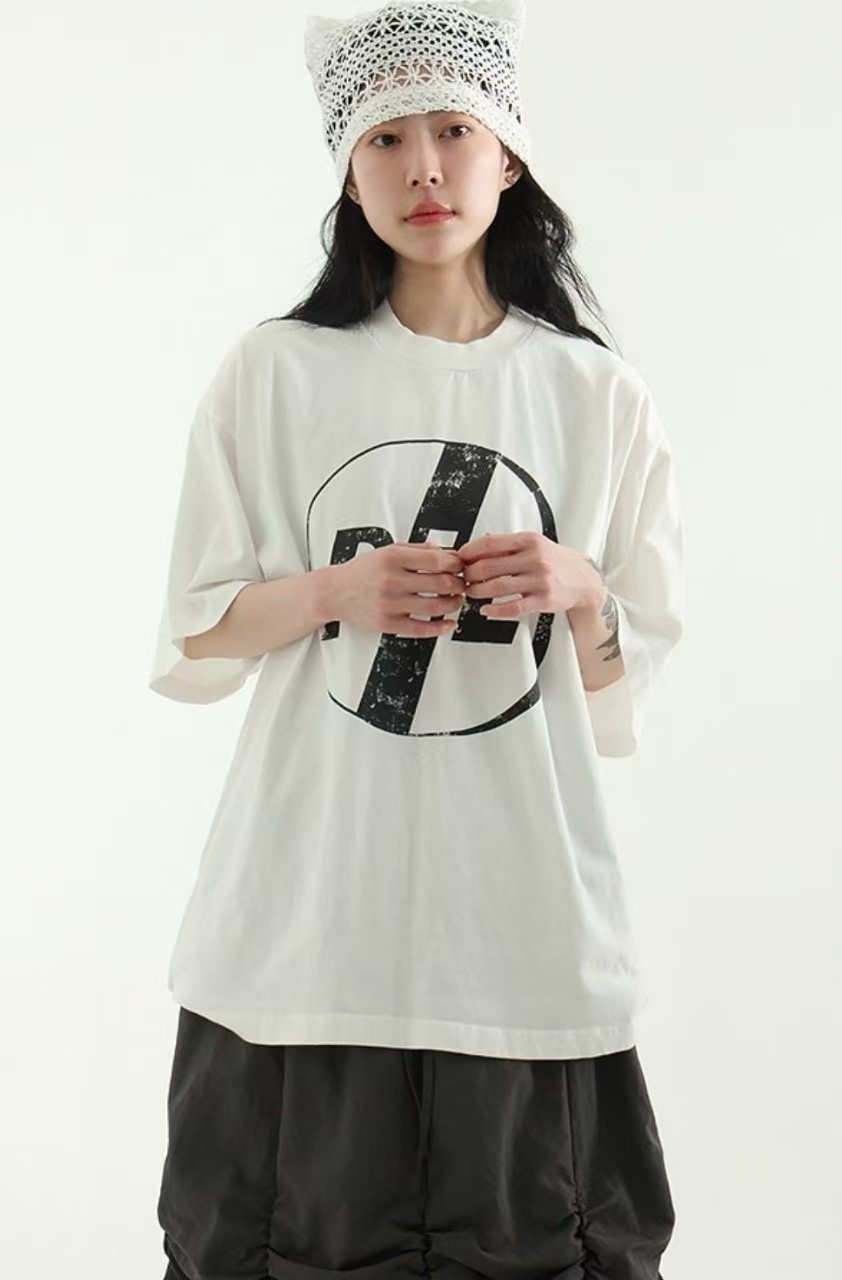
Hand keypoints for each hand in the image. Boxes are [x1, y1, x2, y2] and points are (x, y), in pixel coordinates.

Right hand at [332, 540, 466, 637]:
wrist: (335, 592)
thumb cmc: (361, 572)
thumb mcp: (387, 550)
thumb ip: (416, 550)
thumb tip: (444, 551)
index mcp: (392, 558)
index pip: (437, 560)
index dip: (455, 564)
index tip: (460, 566)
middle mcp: (391, 580)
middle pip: (440, 583)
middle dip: (458, 584)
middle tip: (462, 584)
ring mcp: (390, 604)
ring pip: (435, 607)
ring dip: (453, 604)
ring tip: (456, 601)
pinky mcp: (388, 623)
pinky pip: (421, 629)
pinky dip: (440, 628)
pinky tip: (448, 624)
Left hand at [457, 531, 605, 618]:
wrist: (584, 579)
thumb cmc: (556, 561)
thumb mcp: (535, 543)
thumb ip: (509, 544)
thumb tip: (481, 542)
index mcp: (529, 540)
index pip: (490, 543)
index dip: (469, 552)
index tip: (459, 558)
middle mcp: (535, 558)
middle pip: (489, 566)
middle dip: (469, 574)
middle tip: (463, 578)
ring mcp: (539, 580)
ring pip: (497, 587)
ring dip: (478, 592)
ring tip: (471, 593)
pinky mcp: (543, 600)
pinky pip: (513, 608)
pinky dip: (495, 611)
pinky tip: (487, 610)